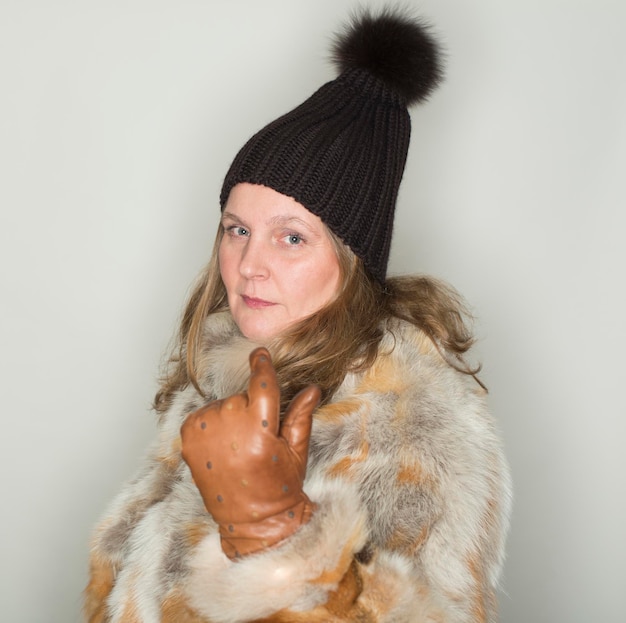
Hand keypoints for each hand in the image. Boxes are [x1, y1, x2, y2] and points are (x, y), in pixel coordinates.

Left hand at [180, 347, 319, 558]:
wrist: (251, 521)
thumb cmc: (278, 487)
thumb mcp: (296, 451)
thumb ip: (300, 416)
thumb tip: (312, 389)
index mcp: (259, 431)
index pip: (261, 385)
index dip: (261, 366)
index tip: (259, 354)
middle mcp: (229, 430)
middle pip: (241, 396)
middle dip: (251, 408)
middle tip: (257, 437)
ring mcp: (205, 435)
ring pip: (221, 405)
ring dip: (230, 415)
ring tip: (238, 445)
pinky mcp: (188, 442)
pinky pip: (202, 415)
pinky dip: (211, 423)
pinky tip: (222, 444)